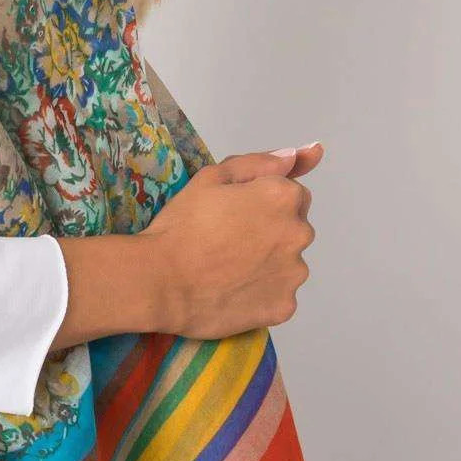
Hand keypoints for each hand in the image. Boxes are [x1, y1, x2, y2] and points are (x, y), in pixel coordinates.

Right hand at [140, 143, 322, 337]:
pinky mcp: (284, 306)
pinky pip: (279, 295)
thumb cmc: (182, 226)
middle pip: (294, 228)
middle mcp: (299, 234)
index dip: (263, 201)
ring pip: (289, 263)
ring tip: (229, 269)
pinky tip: (233, 291)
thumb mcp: (211, 178)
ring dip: (269, 263)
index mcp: (283, 197)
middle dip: (271, 231)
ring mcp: (294, 274)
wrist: (161, 281)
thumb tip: (300, 154)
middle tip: (229, 241)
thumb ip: (260, 162)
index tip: (236, 213)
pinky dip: (262, 293)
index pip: (293, 193)